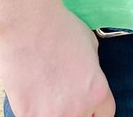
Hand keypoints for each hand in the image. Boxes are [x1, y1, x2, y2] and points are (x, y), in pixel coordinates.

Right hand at [0, 0, 114, 116]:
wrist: (29, 25)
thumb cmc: (61, 28)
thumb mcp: (92, 47)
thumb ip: (92, 71)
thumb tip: (87, 79)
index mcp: (97, 92)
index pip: (105, 114)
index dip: (97, 107)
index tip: (89, 102)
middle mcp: (77, 109)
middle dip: (80, 110)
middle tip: (67, 95)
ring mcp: (50, 116)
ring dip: (56, 111)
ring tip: (48, 93)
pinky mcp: (26, 116)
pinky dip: (34, 109)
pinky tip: (32, 94)